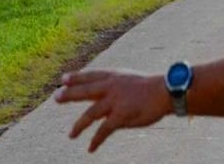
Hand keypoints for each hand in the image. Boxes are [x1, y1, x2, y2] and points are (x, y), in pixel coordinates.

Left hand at [55, 69, 170, 152]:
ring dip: (79, 126)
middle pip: (85, 91)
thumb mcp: (132, 81)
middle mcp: (112, 87)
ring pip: (90, 114)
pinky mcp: (120, 115)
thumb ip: (118, 89)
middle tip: (56, 97)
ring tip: (71, 135)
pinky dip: (96, 140)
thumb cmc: (154, 87)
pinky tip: (90, 148)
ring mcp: (115, 101)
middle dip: (69, 94)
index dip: (76, 77)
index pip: (91, 75)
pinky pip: (103, 130)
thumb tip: (105, 101)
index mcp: (116, 76)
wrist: (167, 91)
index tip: (63, 79)